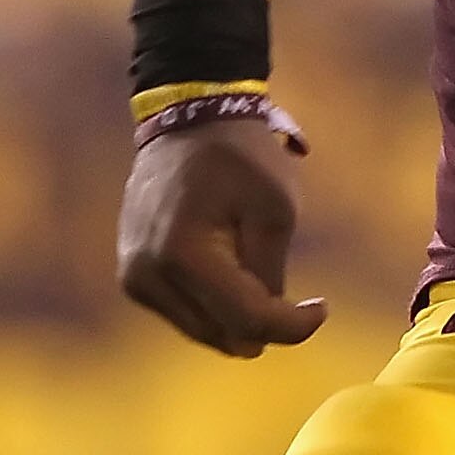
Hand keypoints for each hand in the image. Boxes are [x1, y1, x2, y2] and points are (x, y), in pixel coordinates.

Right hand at [116, 121, 327, 355]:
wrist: (188, 121)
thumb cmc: (240, 157)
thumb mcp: (276, 207)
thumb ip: (270, 271)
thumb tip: (263, 328)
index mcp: (183, 255)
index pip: (244, 319)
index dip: (290, 326)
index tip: (322, 308)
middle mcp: (148, 277)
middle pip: (222, 333)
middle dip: (265, 324)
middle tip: (299, 302)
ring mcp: (135, 279)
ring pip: (202, 330)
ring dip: (239, 316)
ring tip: (261, 271)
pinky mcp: (133, 277)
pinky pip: (184, 313)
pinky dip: (216, 305)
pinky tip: (235, 271)